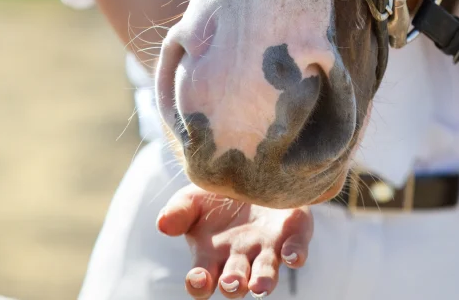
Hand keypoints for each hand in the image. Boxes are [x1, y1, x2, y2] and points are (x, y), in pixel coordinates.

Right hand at [157, 184, 312, 297]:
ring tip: (261, 287)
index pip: (201, 279)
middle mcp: (240, 258)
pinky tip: (293, 256)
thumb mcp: (193, 197)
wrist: (250, 171)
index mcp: (211, 256)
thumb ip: (178, 211)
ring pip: (266, 271)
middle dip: (233, 284)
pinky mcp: (292, 233)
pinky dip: (295, 254)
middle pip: (235, 280)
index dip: (199, 283)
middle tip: (231, 283)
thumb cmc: (216, 194)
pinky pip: (296, 248)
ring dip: (264, 280)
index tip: (199, 278)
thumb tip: (162, 224)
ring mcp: (267, 248)